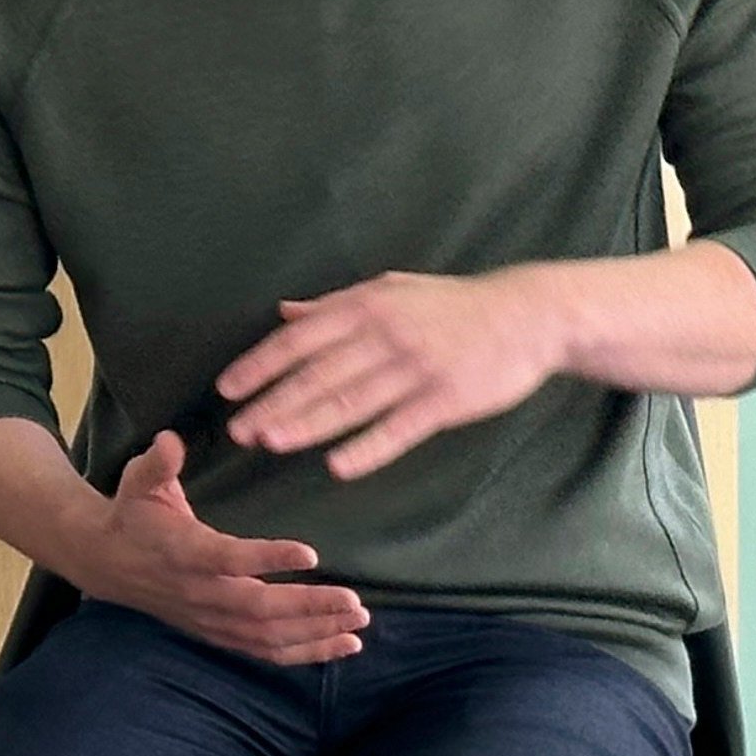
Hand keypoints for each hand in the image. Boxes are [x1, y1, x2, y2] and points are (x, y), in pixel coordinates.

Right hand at [70, 431, 367, 664]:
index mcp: (184, 552)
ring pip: (266, 636)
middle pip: (258, 609)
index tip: (310, 554)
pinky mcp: (217, 633)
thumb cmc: (132, 514)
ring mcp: (209, 619)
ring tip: (358, 625)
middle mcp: (199, 592)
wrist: (104, 562)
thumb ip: (159, 462)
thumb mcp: (139, 481)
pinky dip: (305, 653)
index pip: (229, 559)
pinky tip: (342, 647)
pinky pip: (264, 651)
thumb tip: (171, 438)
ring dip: (315, 634)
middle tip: (355, 602)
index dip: (268, 560)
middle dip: (309, 608)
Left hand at [218, 268, 561, 478]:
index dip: (260, 364)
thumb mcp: (390, 289)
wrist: (527, 314)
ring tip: (270, 442)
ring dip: (307, 424)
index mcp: (366, 306)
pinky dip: (367, 448)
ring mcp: (416, 368)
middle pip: (318, 374)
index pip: (299, 339)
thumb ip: (334, 304)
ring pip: (351, 402)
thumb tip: (283, 312)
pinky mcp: (447, 400)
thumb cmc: (450, 304)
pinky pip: (399, 429)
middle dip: (272, 402)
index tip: (227, 389)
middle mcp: (385, 335)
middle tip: (237, 430)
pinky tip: (337, 466)